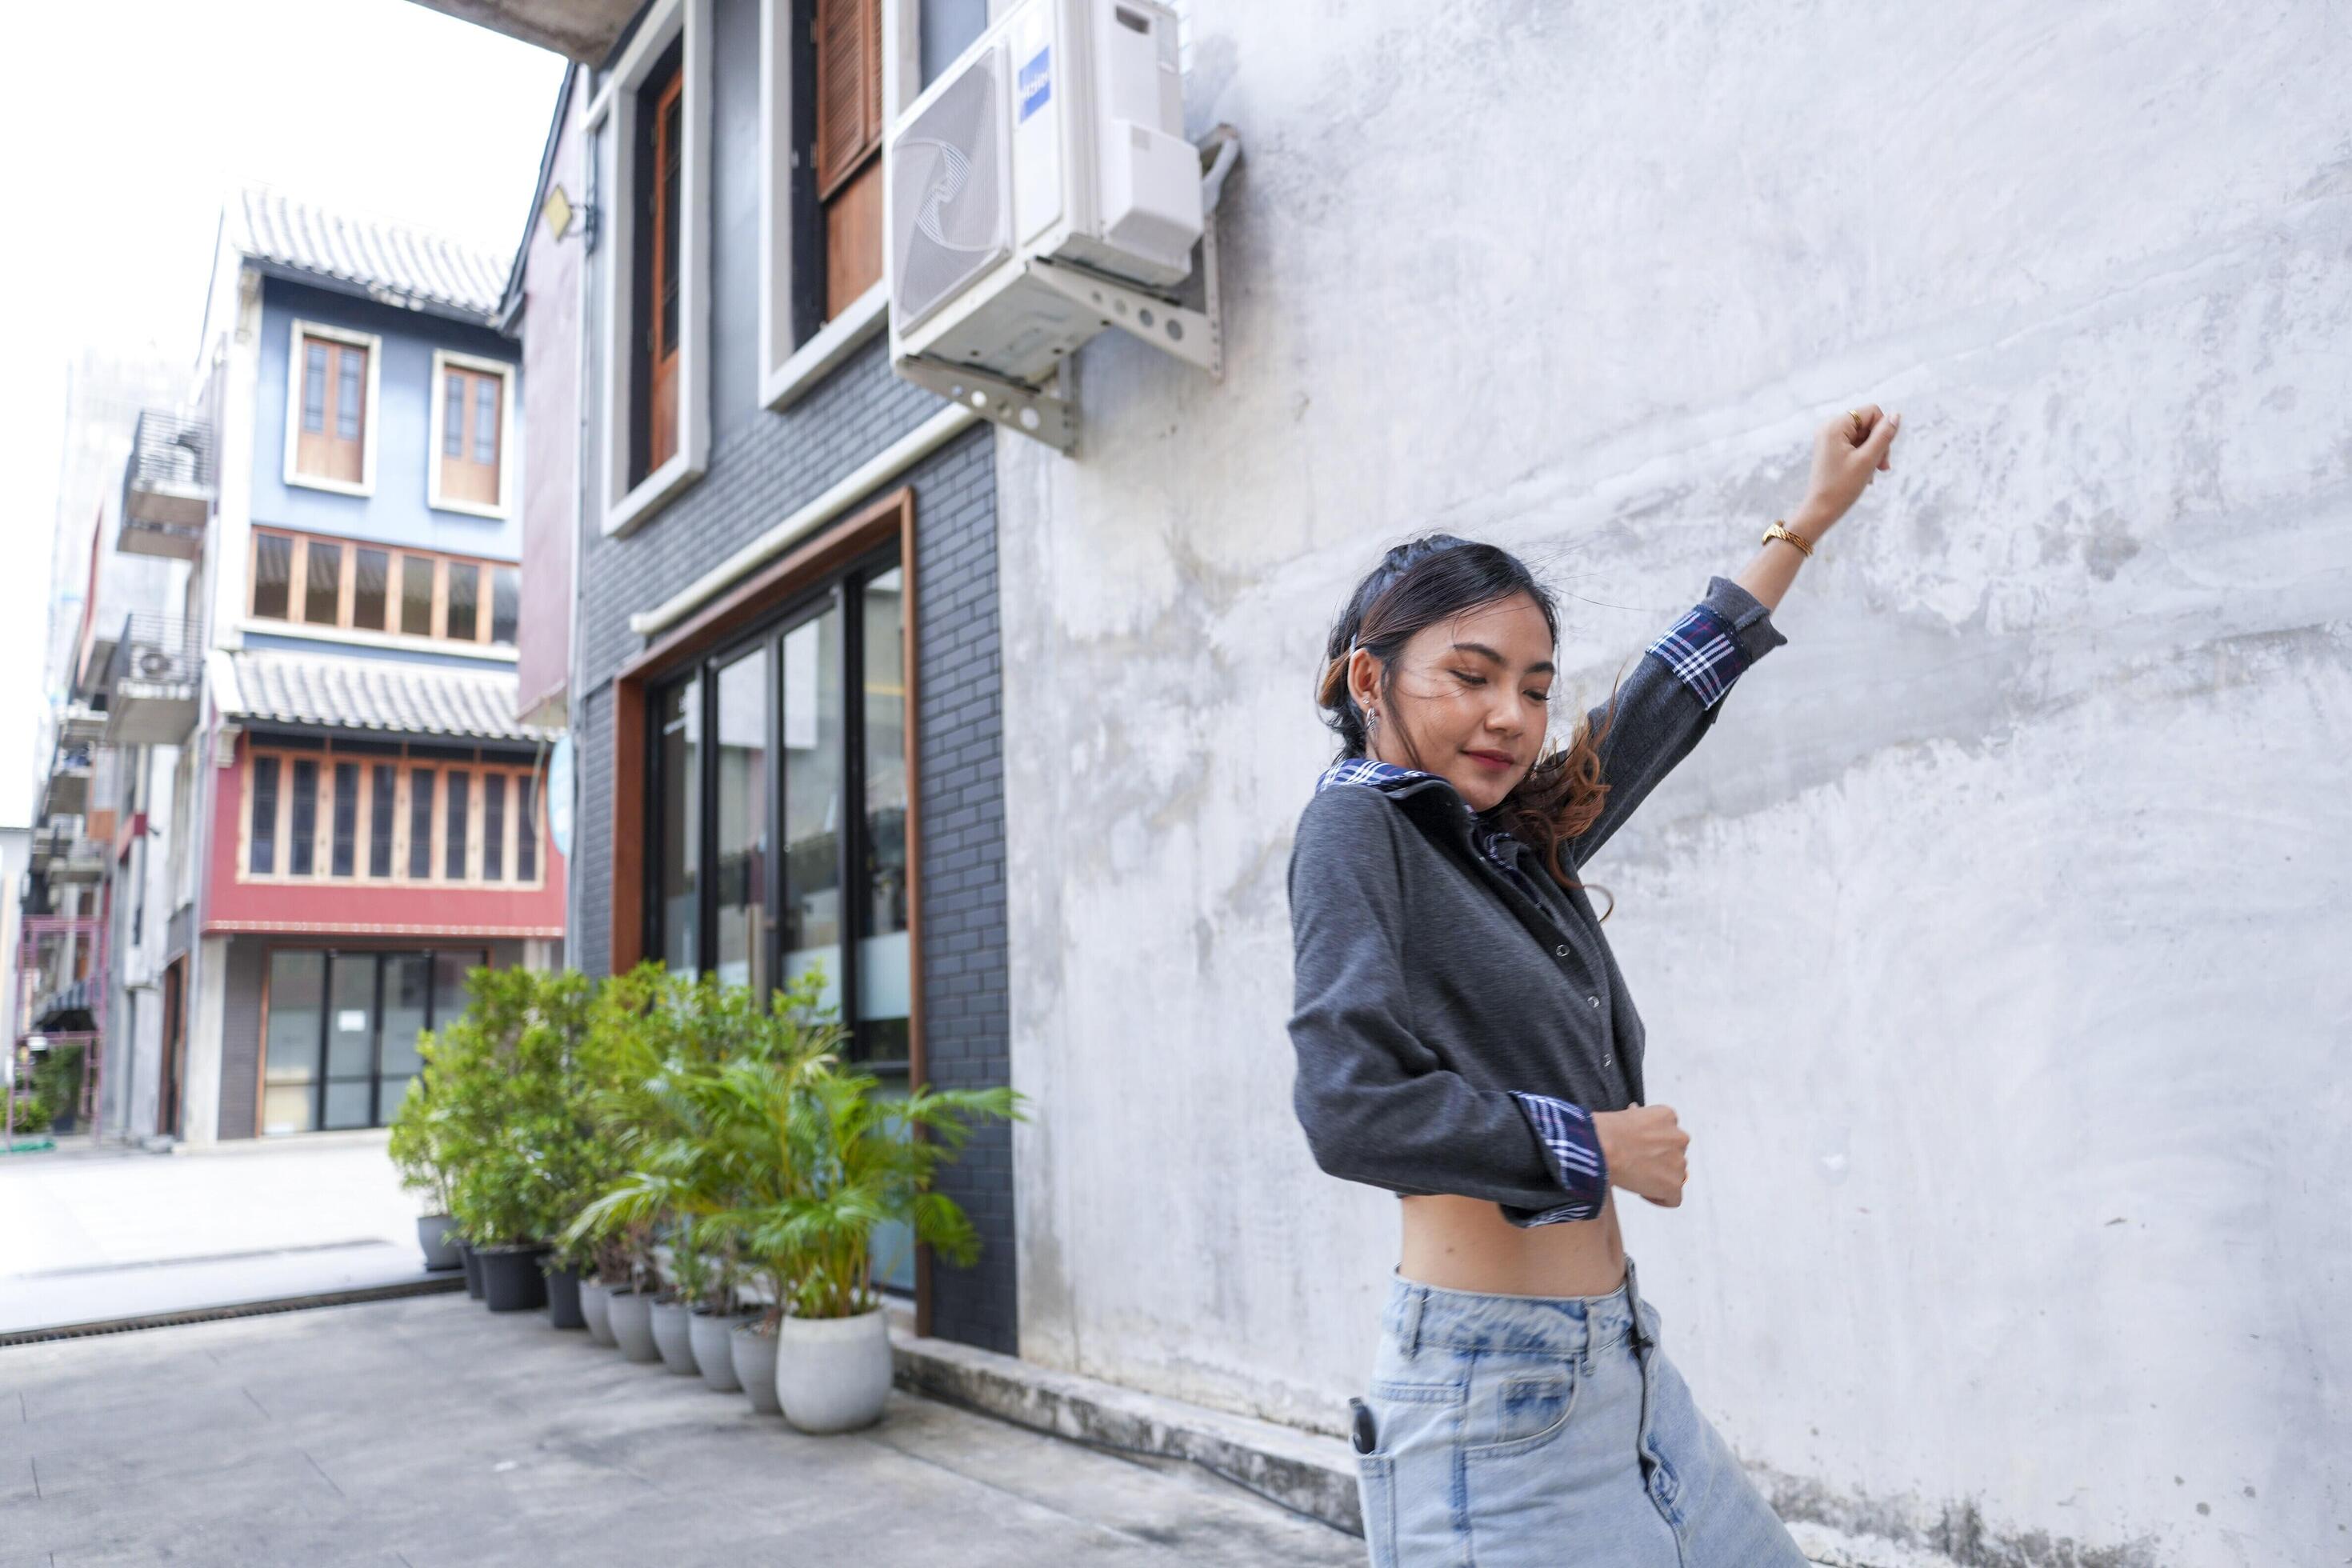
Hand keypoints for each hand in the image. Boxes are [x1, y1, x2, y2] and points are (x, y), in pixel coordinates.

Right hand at [1592, 1103, 1688, 1207]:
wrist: (1603, 1147)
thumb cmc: (1605, 1131)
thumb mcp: (1626, 1115)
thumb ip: (1637, 1119)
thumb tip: (1635, 1112)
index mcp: (1668, 1116)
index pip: (1668, 1134)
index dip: (1653, 1145)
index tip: (1638, 1150)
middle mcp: (1679, 1137)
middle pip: (1673, 1155)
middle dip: (1658, 1161)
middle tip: (1635, 1165)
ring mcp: (1679, 1161)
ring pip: (1674, 1175)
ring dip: (1658, 1178)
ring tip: (1634, 1178)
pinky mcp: (1674, 1184)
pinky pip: (1673, 1198)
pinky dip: (1659, 1198)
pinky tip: (1641, 1193)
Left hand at [1795, 404, 1902, 537]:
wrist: (1820, 510)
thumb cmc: (1842, 487)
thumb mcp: (1868, 459)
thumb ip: (1884, 435)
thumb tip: (1896, 415)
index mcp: (1835, 425)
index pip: (1872, 412)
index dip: (1882, 430)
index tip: (1881, 454)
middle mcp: (1829, 427)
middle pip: (1868, 424)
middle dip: (1878, 444)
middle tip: (1881, 467)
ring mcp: (1829, 438)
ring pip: (1864, 436)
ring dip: (1873, 453)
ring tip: (1872, 473)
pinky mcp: (1831, 449)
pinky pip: (1855, 445)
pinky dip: (1864, 458)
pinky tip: (1865, 474)